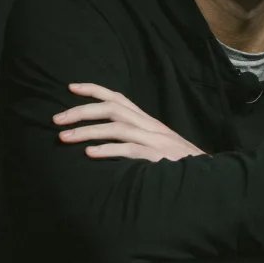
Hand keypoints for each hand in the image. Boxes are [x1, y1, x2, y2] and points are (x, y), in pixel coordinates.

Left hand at [54, 83, 206, 161]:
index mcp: (145, 120)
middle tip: (56, 120)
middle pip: (112, 109)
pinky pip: (129, 150)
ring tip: (63, 138)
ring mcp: (153, 140)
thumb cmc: (175, 161)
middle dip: (81, 111)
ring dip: (87, 132)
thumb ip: (132, 136)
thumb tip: (104, 136)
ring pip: (116, 128)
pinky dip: (108, 151)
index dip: (94, 90)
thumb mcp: (154, 142)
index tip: (70, 87)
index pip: (117, 97)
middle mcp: (148, 125)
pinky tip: (89, 155)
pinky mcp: (156, 157)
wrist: (207, 175)